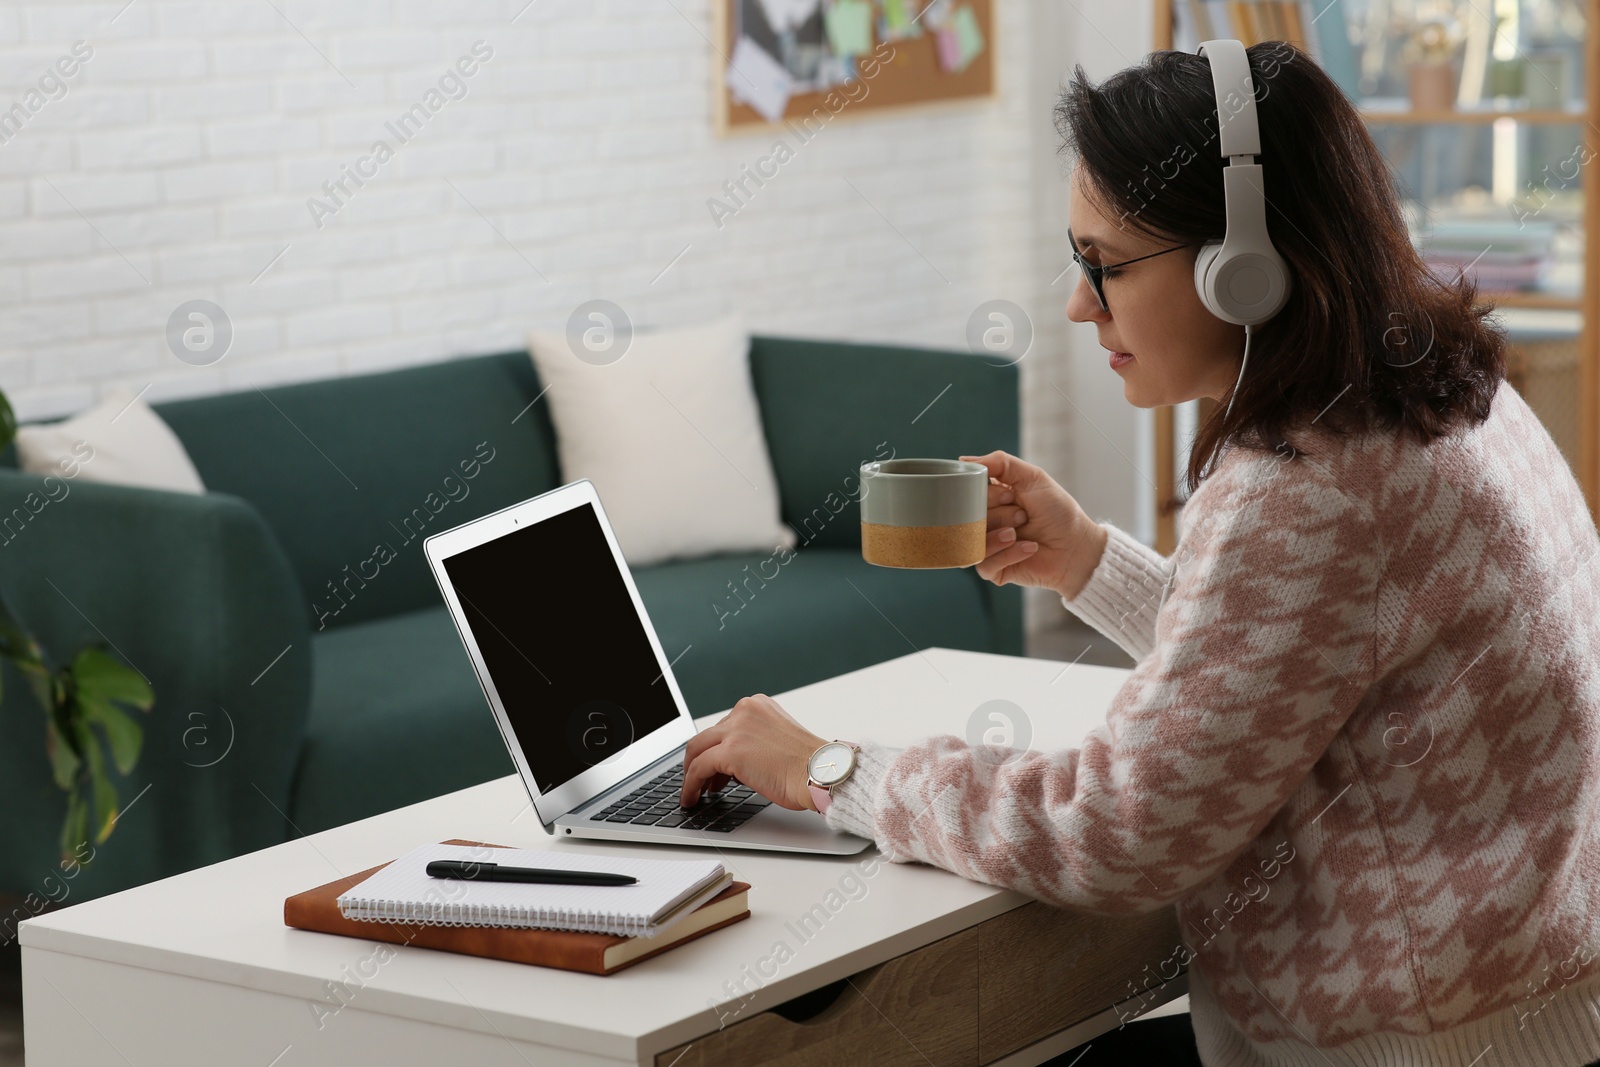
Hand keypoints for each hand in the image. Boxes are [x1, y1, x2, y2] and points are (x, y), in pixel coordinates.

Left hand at [681, 694, 827, 811]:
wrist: (821, 773)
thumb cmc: (809, 765)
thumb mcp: (776, 740)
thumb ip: (752, 742)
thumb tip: (731, 763)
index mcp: (757, 706)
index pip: (723, 725)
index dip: (714, 749)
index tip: (711, 765)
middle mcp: (744, 711)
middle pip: (706, 736)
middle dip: (699, 761)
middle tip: (700, 780)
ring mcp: (736, 729)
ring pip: (697, 751)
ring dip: (692, 774)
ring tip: (695, 792)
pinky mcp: (730, 751)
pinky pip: (698, 768)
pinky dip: (690, 784)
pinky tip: (692, 797)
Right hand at [959, 450, 1108, 599]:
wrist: (1077, 546)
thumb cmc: (1058, 512)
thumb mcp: (1032, 477)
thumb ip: (1000, 463)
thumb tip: (963, 460)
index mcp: (991, 500)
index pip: (968, 493)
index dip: (988, 494)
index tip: (1011, 496)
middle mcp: (986, 522)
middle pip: (969, 516)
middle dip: (1000, 514)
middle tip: (1022, 515)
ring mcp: (987, 547)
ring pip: (973, 540)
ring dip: (1001, 535)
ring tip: (1021, 532)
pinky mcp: (993, 570)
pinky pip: (984, 563)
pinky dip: (1009, 554)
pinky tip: (1029, 548)